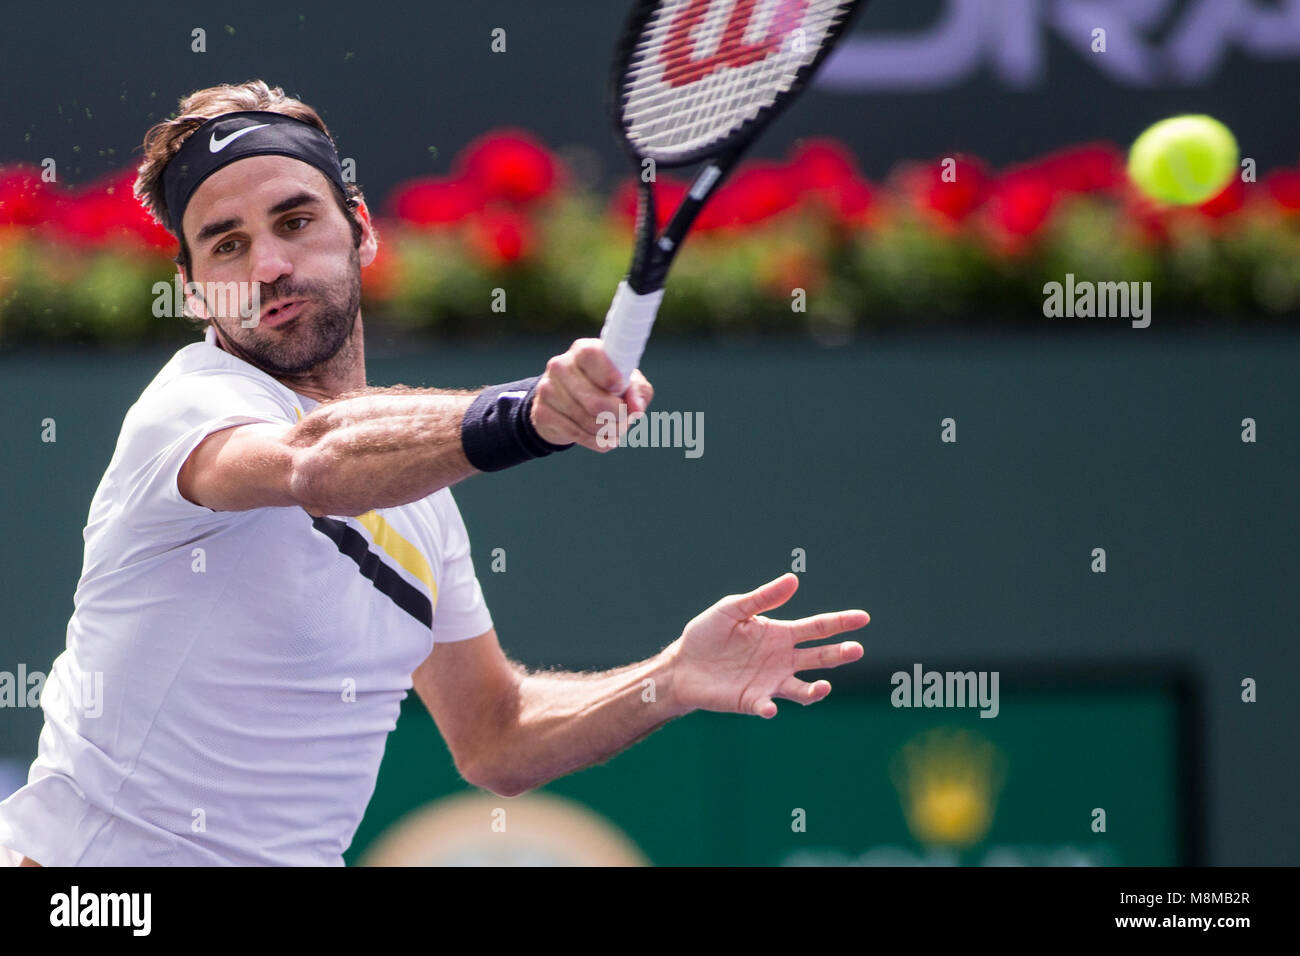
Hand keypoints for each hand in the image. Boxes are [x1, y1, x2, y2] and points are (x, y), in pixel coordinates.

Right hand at [530, 338, 653, 451]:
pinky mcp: (541, 412)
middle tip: (626, 419)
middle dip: (618, 417)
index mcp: (583, 350)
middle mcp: (561, 366)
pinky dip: (597, 441)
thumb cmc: (604, 387)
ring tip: (616, 428)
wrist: (565, 404)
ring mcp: (548, 389)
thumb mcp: (627, 383)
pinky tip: (603, 438)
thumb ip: (637, 391)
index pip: (592, 356)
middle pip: (595, 401)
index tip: (620, 389)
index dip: (610, 377)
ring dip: (610, 431)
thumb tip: (635, 408)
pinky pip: (577, 435)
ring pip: (588, 422)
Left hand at [664, 573, 867, 718]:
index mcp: (780, 634)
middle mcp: (782, 659)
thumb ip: (762, 598)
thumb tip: (793, 579)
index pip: (817, 627)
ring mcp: (770, 682)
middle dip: (840, 654)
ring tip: (823, 687)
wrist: (682, 665)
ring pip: (803, 688)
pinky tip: (768, 707)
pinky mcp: (753, 701)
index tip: (863, 618)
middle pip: (819, 657)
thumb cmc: (707, 634)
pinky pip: (768, 706)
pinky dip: (770, 708)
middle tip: (856, 650)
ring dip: (815, 690)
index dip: (840, 622)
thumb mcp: (732, 609)